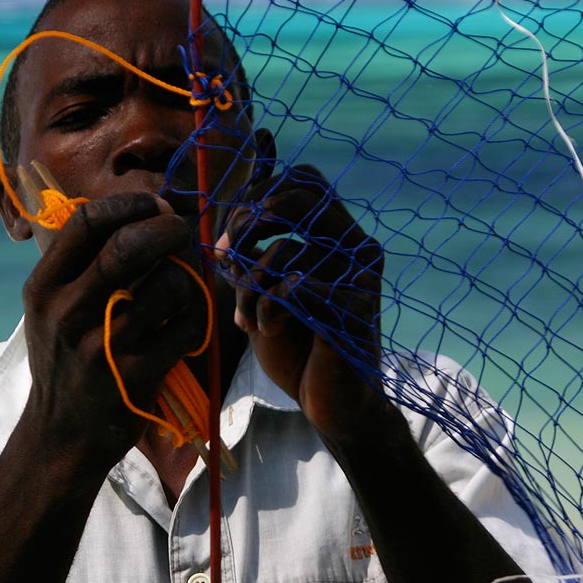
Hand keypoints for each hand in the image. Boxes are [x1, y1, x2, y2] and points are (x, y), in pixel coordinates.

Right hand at [19, 192, 207, 478]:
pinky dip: (194, 315)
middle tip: (181, 231)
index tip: (153, 205)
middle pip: (130, 245)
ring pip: (168, 283)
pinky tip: (184, 320)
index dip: (128, 203)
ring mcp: (104, 345)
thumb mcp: (49, 308)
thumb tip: (137, 211)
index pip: (86, 221)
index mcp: (43, 288)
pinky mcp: (137, 374)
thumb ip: (78, 263)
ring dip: (187, 275)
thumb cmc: (64, 359)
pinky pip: (186, 325)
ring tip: (183, 283)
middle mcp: (68, 312)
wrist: (61, 435)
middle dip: (167, 228)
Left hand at [216, 164, 388, 443]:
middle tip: (226, 255)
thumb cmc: (297, 346)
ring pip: (284, 248)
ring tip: (249, 310)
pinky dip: (266, 310)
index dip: (257, 194)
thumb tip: (223, 222)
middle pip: (299, 194)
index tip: (229, 233)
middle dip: (247, 221)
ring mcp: (360, 274)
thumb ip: (252, 253)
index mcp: (337, 234)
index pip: (302, 180)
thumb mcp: (265, 291)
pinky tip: (269, 330)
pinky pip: (292, 287)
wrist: (333, 402)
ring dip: (252, 279)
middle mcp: (356, 245)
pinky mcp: (356, 306)